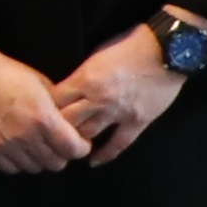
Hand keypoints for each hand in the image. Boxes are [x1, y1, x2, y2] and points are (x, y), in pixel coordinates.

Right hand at [0, 47, 88, 177]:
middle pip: (56, 163)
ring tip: (37, 145)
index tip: (80, 142)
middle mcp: (26, 136)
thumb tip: (72, 126)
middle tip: (58, 143)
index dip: (81, 147)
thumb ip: (58, 109)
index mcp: (43, 118)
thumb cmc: (7, 73)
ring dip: (40, 159)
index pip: (73, 149)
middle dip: (62, 154)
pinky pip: (12, 169)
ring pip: (35, 168)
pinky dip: (19, 162)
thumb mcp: (42, 84)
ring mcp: (6, 146)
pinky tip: (19, 148)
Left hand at [47, 23, 189, 157]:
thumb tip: (67, 89)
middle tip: (48, 135)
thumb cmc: (130, 45)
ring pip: (89, 134)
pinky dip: (105, 155)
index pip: (55, 101)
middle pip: (67, 121)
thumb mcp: (97, 54)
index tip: (39, 114)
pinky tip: (93, 162)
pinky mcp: (138, 121)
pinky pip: (118, 143)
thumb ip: (82, 74)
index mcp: (85, 79)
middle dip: (55, 128)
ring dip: (76, 141)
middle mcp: (98, 99)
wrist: (167, 49)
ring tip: (67, 146)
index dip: (44, 108)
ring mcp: (118, 112)